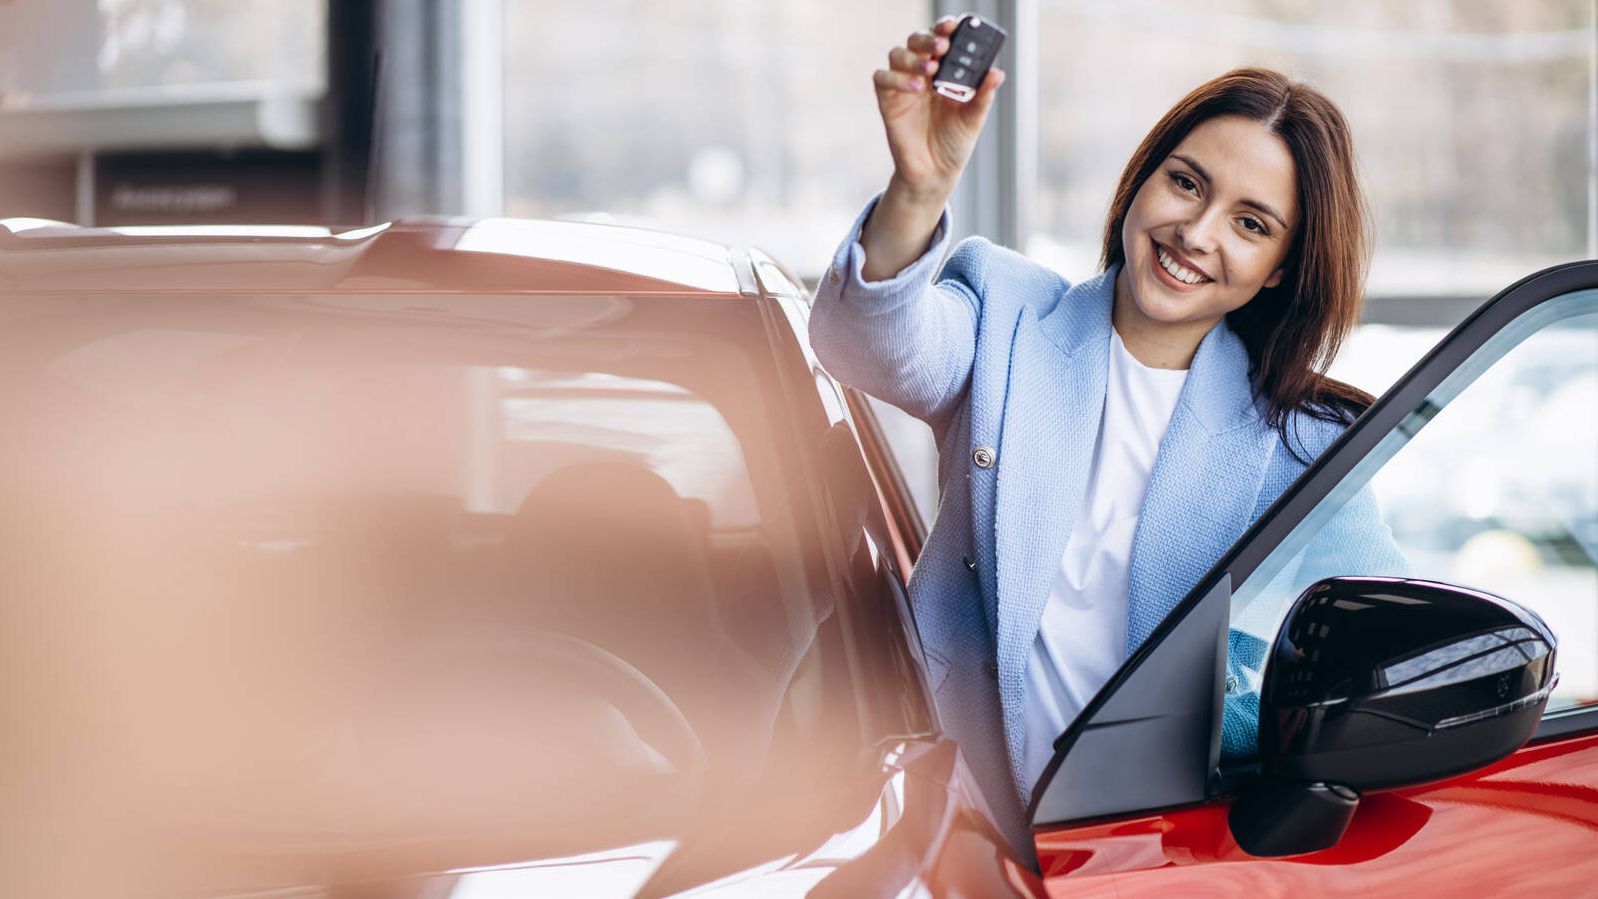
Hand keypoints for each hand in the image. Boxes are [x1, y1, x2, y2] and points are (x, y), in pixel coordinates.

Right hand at [872, 16, 1006, 200]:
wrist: (935, 172)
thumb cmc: (954, 142)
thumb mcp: (973, 119)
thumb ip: (983, 96)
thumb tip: (997, 74)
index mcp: (944, 72)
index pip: (941, 40)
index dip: (944, 28)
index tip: (953, 26)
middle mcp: (922, 74)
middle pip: (916, 41)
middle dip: (927, 38)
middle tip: (941, 46)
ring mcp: (902, 86)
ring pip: (897, 54)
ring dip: (913, 58)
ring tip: (930, 70)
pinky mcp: (888, 101)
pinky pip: (882, 78)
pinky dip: (895, 78)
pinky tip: (915, 87)